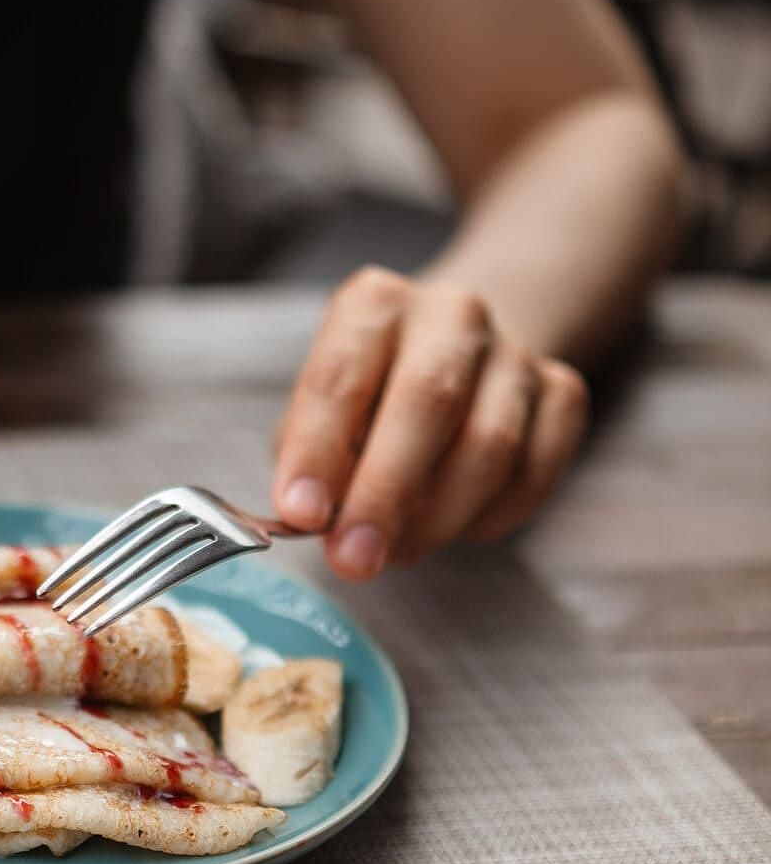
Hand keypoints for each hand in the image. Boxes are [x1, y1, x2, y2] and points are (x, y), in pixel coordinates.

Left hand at [271, 267, 588, 579]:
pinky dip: (489, 517)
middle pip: (427, 402)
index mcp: (374, 305)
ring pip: (490, 445)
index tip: (301, 514)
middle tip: (354, 559)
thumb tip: (307, 519)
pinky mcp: (563, 394)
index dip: (316, 452)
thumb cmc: (367, 397)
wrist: (457, 357)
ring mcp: (515, 352)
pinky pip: (534, 473)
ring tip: (396, 551)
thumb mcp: (315, 417)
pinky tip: (453, 528)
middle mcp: (450, 314)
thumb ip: (307, 460)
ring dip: (437, 518)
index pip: (339, 379)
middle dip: (384, 494)